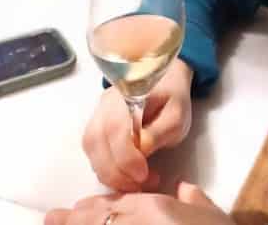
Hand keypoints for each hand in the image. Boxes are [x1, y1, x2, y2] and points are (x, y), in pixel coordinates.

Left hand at [45, 181, 232, 224]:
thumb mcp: (212, 214)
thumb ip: (195, 198)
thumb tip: (184, 190)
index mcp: (158, 210)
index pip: (119, 203)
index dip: (96, 206)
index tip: (78, 208)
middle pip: (101, 219)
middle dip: (76, 220)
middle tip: (52, 217)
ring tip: (55, 222)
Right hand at [82, 59, 193, 191]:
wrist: (165, 81)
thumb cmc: (172, 98)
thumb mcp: (177, 115)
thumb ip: (160, 131)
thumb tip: (141, 150)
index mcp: (129, 92)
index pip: (116, 127)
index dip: (125, 157)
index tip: (143, 174)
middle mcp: (107, 101)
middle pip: (96, 140)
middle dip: (116, 172)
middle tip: (140, 185)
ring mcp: (98, 112)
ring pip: (90, 147)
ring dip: (109, 173)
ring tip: (134, 183)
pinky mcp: (96, 124)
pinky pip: (92, 150)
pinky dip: (105, 168)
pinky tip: (124, 175)